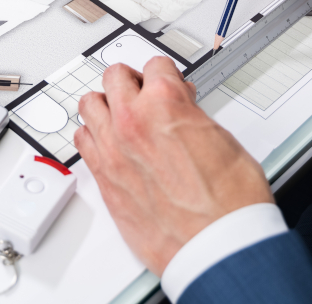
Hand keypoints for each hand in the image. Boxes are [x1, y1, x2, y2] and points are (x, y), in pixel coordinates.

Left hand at [74, 58, 272, 275]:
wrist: (217, 246)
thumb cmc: (229, 204)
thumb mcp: (224, 141)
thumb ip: (194, 118)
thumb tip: (184, 114)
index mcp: (166, 103)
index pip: (155, 65)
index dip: (167, 75)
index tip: (169, 83)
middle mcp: (133, 121)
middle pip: (115, 76)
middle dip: (133, 82)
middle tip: (145, 93)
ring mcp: (112, 149)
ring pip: (90, 104)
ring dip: (107, 105)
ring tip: (121, 115)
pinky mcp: (103, 177)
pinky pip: (82, 140)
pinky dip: (93, 136)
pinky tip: (108, 142)